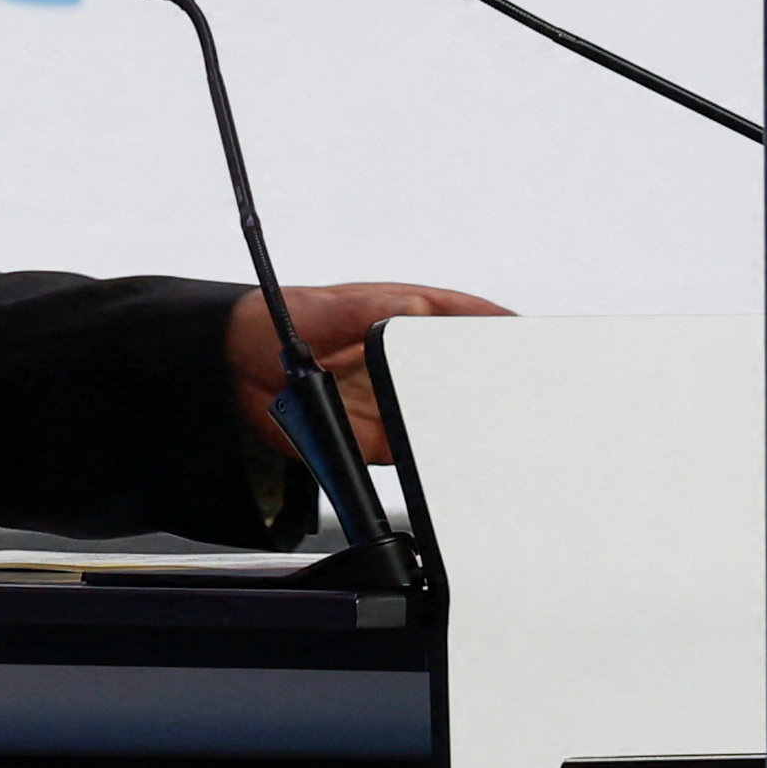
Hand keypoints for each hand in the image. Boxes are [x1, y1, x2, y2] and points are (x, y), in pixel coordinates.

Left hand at [229, 282, 512, 466]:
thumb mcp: (324, 308)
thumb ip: (368, 310)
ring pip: (449, 414)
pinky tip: (447, 460)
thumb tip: (417, 307)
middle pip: (468, 371)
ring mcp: (397, 397)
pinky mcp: (380, 437)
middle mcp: (409, 358)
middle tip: (525, 394)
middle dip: (497, 383)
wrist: (235, 370)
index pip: (468, 319)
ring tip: (498, 431)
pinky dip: (432, 457)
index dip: (503, 329)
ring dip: (469, 424)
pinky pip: (415, 450)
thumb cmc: (281, 321)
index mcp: (405, 315)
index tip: (531, 340)